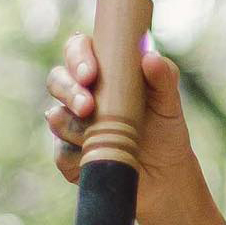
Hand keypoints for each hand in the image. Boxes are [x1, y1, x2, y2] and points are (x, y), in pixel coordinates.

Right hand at [45, 30, 195, 220]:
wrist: (164, 174)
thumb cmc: (165, 129)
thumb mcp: (169, 102)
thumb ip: (163, 76)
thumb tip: (149, 57)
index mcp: (101, 71)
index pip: (78, 50)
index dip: (78, 57)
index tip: (91, 74)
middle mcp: (80, 94)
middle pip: (57, 80)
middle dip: (69, 91)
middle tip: (87, 106)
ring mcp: (71, 124)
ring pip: (56, 117)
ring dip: (73, 126)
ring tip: (95, 136)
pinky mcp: (68, 155)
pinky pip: (61, 153)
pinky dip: (77, 156)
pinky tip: (94, 157)